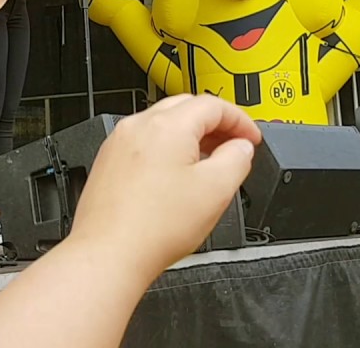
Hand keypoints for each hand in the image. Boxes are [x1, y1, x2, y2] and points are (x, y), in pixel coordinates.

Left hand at [67, 94, 260, 278]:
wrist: (109, 254)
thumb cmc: (152, 228)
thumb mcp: (215, 191)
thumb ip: (237, 160)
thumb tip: (241, 147)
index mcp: (166, 126)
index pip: (213, 105)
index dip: (240, 120)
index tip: (251, 137)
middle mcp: (137, 127)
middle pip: (186, 108)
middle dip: (216, 124)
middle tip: (234, 145)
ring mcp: (118, 143)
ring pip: (163, 125)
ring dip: (191, 136)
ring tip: (209, 163)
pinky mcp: (108, 162)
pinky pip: (144, 143)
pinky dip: (167, 150)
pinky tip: (176, 177)